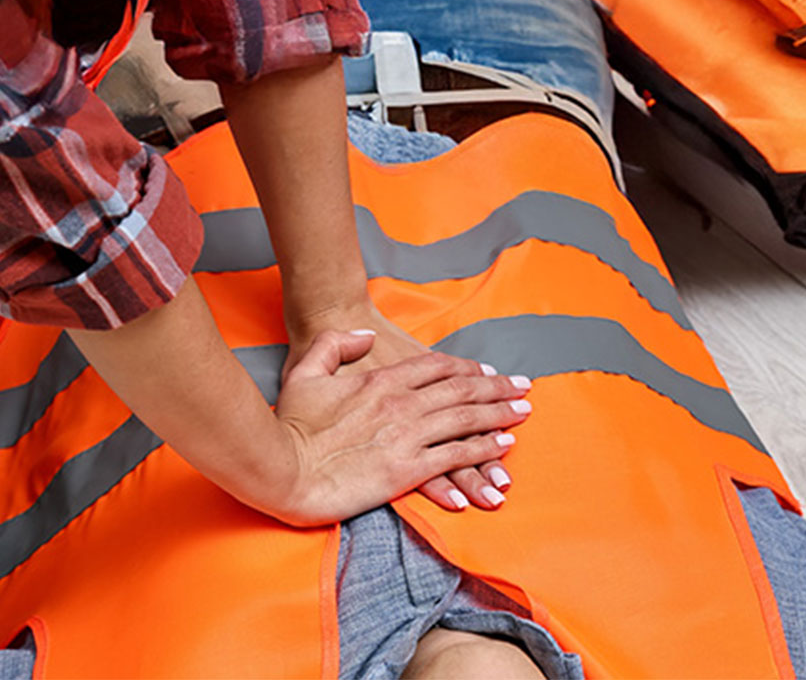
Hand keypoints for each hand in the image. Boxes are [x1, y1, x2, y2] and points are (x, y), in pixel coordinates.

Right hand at [272, 329, 530, 525]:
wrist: (281, 467)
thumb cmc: (288, 423)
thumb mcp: (306, 371)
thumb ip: (336, 346)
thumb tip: (363, 336)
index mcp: (380, 380)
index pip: (435, 367)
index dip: (465, 368)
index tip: (486, 372)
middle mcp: (401, 403)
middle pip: (461, 389)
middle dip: (496, 388)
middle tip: (524, 388)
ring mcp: (407, 435)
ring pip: (466, 419)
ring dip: (499, 414)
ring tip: (523, 412)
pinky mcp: (407, 469)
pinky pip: (455, 455)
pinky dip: (482, 449)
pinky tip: (503, 447)